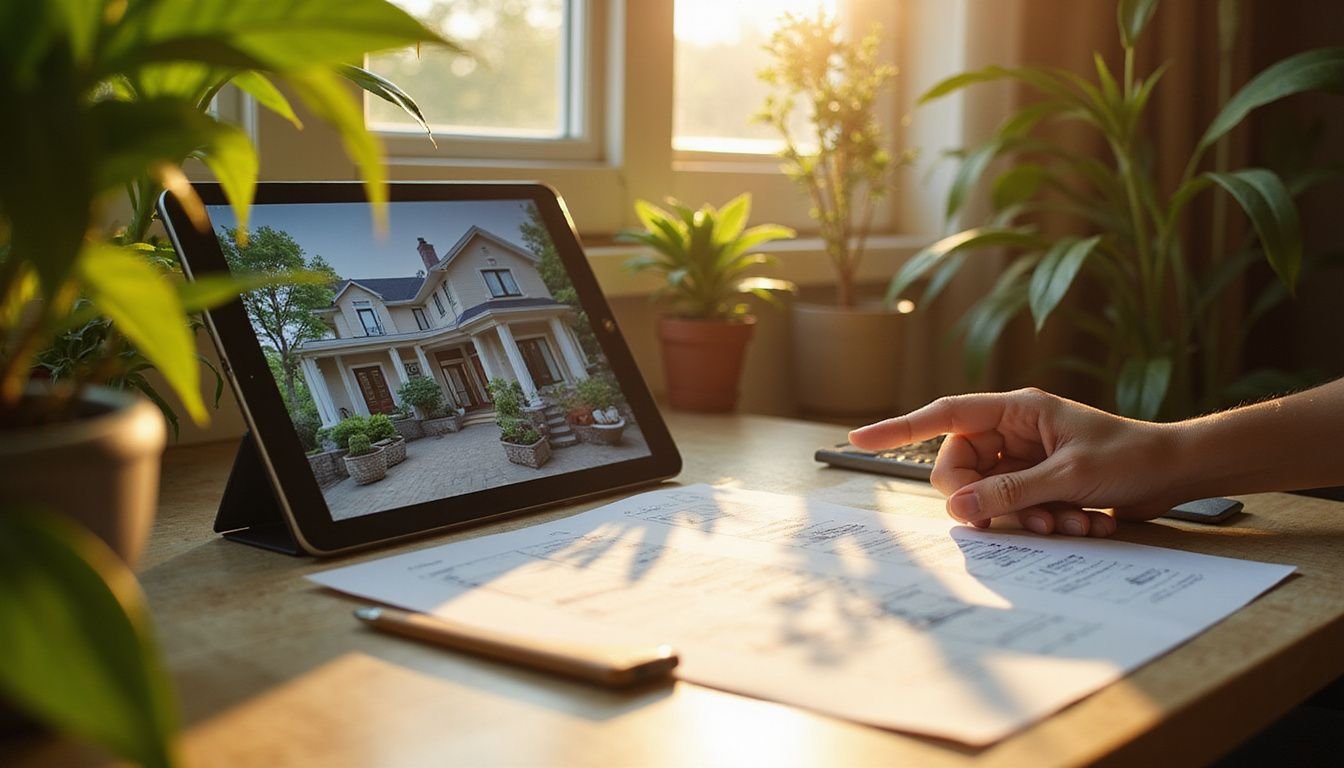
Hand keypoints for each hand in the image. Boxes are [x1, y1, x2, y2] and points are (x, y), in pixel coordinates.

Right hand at [849, 388, 1178, 535]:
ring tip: (1066, 521)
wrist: (1177, 473)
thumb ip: (1009, 493)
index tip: (857, 440)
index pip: (943, 415)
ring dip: (1020, 517)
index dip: (898, 428)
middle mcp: (1011, 432)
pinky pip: (1011, 508)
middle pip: (960, 469)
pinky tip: (1079, 522)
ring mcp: (1022, 459)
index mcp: (1014, 410)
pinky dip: (1039, 521)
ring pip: (985, 495)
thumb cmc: (1131, 458)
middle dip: (986, 501)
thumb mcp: (1068, 477)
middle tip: (1022, 518)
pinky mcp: (1036, 484)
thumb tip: (958, 510)